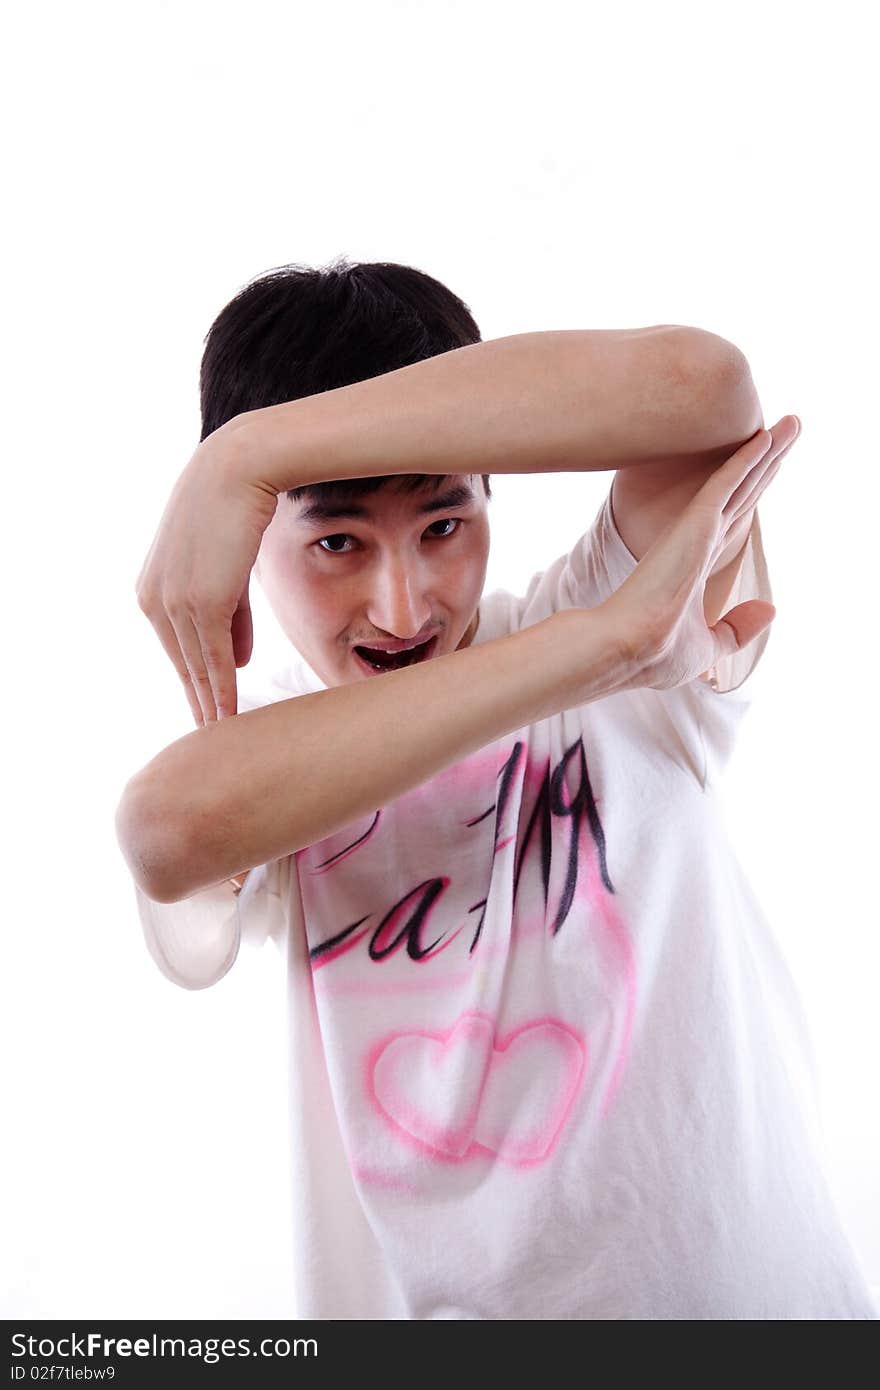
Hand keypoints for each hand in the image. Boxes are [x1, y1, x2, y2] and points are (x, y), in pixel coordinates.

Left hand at [135, 420, 279, 724]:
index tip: (207, 710)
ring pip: (195, 666)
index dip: (193, 681)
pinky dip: (220, 690)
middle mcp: (153, 599)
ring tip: (222, 735)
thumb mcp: (224, 566)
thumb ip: (229, 614)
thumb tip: (236, 659)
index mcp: (151, 589)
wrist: (238, 469)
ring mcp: (174, 602)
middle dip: (198, 700)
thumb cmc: (234, 508)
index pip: (176, 647)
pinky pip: (211, 658)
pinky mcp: (200, 603)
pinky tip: (227, 716)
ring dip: (210, 704)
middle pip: (181, 663)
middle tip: (212, 737)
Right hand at [601, 414, 800, 691]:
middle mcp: (699, 541)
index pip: (734, 519)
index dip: (753, 491)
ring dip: (768, 450)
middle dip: (768, 460)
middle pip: (743, 491)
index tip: (770, 465)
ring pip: (741, 480)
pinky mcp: (697, 525)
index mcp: (698, 565)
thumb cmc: (658, 653)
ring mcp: (698, 531)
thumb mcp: (708, 644)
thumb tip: (771, 608)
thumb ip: (738, 627)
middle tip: (789, 427)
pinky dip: (749, 458)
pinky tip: (767, 436)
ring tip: (791, 423)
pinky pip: (729, 482)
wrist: (629, 650)